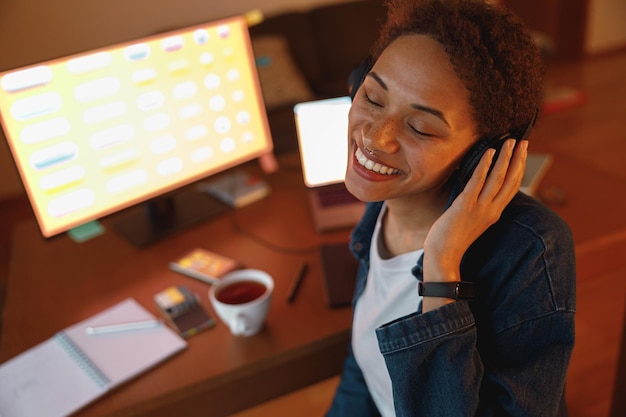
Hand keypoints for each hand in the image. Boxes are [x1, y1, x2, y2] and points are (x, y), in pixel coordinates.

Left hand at [422, 139, 527, 290]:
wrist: (443, 255)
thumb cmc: (452, 238)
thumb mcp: (471, 220)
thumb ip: (478, 205)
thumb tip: (476, 187)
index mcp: (494, 213)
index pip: (512, 188)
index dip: (519, 170)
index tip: (522, 154)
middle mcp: (491, 210)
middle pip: (511, 180)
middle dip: (518, 159)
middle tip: (523, 142)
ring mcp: (480, 208)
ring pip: (498, 178)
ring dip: (506, 158)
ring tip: (510, 141)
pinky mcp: (465, 206)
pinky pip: (478, 182)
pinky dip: (485, 165)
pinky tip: (490, 152)